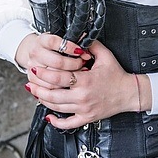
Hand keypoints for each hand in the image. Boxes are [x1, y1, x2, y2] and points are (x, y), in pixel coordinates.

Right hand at [16, 32, 91, 89]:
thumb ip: (72, 39)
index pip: (54, 42)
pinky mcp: (33, 80)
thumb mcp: (59, 38)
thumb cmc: (51, 46)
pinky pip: (49, 89)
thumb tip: (86, 43)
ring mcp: (33, 67)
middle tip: (82, 63)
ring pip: (54, 78)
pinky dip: (61, 88)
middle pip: (57, 62)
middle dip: (73, 64)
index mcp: (42, 40)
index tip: (80, 50)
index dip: (69, 47)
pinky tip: (70, 84)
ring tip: (79, 74)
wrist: (35, 53)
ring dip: (69, 77)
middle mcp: (36, 53)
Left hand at [25, 40, 151, 129]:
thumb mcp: (105, 56)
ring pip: (58, 108)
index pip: (60, 77)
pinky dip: (57, 122)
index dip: (45, 73)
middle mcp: (83, 96)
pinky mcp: (87, 117)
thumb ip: (91, 44)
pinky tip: (49, 118)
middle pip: (54, 94)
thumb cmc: (117, 74)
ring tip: (35, 94)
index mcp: (86, 80)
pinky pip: (69, 123)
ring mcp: (84, 109)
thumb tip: (79, 34)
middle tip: (29, 81)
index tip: (36, 68)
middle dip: (39, 88)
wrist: (129, 93)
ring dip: (44, 101)